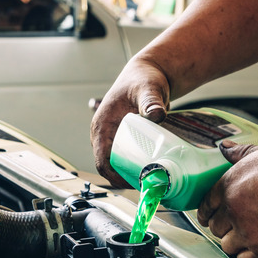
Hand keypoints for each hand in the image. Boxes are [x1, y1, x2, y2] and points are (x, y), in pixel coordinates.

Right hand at [90, 59, 169, 186]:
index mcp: (101, 126)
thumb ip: (151, 101)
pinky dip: (135, 167)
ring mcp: (112, 138)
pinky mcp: (123, 139)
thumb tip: (156, 114)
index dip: (115, 177)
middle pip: (108, 166)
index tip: (134, 183)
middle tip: (148, 185)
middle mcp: (103, 134)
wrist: (148, 73)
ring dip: (130, 175)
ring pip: (116, 164)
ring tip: (151, 181)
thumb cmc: (142, 79)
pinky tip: (151, 171)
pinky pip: (125, 158)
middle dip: (125, 179)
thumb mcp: (148, 89)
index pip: (101, 161)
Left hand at [198, 141, 257, 257]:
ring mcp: (248, 233)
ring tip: (247, 235)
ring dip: (234, 241)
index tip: (209, 214)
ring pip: (226, 245)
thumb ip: (242, 152)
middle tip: (234, 223)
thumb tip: (224, 147)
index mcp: (231, 184)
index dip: (207, 209)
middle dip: (222, 224)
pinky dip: (248, 255)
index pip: (206, 203)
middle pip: (215, 225)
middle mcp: (235, 209)